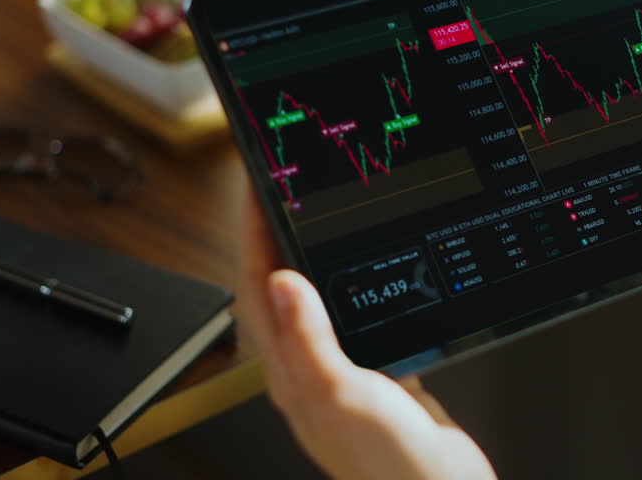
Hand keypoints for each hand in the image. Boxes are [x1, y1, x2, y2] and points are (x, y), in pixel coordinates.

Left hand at [239, 199, 496, 479]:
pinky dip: (360, 286)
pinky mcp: (381, 375)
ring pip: (321, 301)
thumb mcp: (342, 394)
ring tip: (317, 215)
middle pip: (282, 291)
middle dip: (277, 238)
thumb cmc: (387, 464)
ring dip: (314, 257)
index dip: (254, 235)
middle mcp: (310, 372)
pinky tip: (374, 270)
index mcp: (291, 374)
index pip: (259, 289)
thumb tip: (282, 281)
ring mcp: (346, 372)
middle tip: (283, 192)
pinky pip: (360, 318)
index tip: (256, 189)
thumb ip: (310, 338)